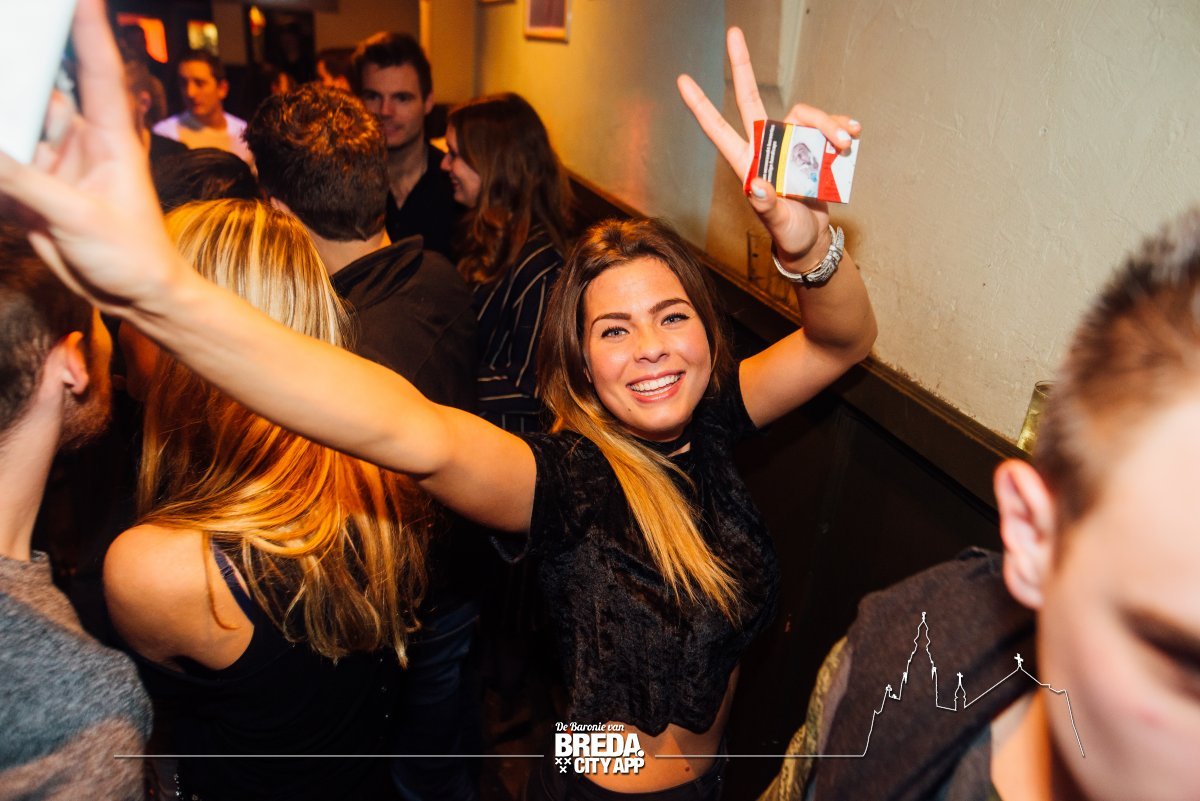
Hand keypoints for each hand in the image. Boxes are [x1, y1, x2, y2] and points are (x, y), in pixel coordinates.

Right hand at [0, 0, 185, 314]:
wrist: (135, 298)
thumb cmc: (134, 255)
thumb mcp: (82, 218)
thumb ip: (27, 183)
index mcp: (110, 137)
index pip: (97, 70)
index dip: (87, 27)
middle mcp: (81, 141)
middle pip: (43, 87)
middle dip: (19, 57)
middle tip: (8, 27)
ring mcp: (54, 163)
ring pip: (15, 121)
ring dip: (2, 106)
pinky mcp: (32, 190)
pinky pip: (3, 161)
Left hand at [678, 27, 860, 264]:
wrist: (813, 240)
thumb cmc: (789, 234)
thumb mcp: (778, 223)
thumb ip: (767, 206)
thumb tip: (754, 186)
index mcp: (747, 163)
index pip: (718, 129)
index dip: (701, 106)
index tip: (683, 81)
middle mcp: (765, 147)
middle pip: (752, 99)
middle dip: (742, 66)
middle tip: (734, 33)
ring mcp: (790, 144)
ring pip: (803, 115)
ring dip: (827, 124)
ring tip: (845, 144)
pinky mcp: (814, 147)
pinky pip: (827, 126)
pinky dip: (840, 128)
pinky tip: (852, 137)